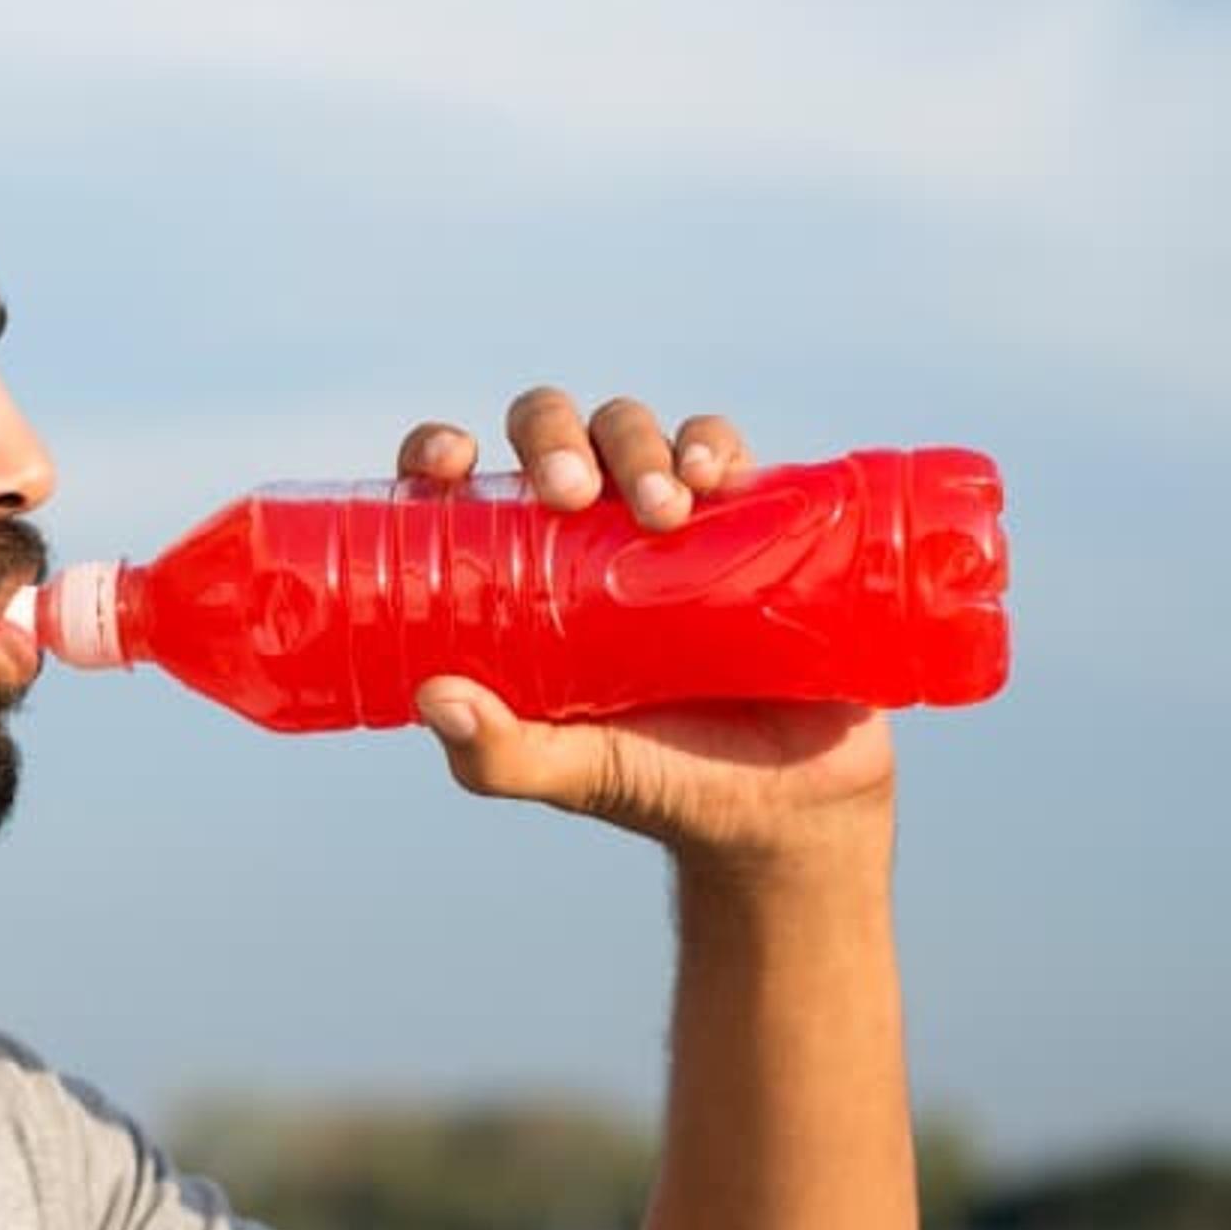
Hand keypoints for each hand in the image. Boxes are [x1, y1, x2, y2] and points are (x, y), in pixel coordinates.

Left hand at [394, 392, 897, 872]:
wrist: (796, 803)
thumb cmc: (665, 782)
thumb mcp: (576, 773)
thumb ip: (501, 755)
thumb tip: (434, 698)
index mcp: (520, 574)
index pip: (460, 486)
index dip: (437, 449)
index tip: (451, 460)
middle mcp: (585, 528)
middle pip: (548, 431)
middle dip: (551, 437)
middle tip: (570, 492)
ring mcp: (664, 514)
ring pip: (627, 426)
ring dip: (634, 445)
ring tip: (663, 511)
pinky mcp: (744, 513)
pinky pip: (718, 447)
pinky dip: (710, 443)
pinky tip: (710, 476)